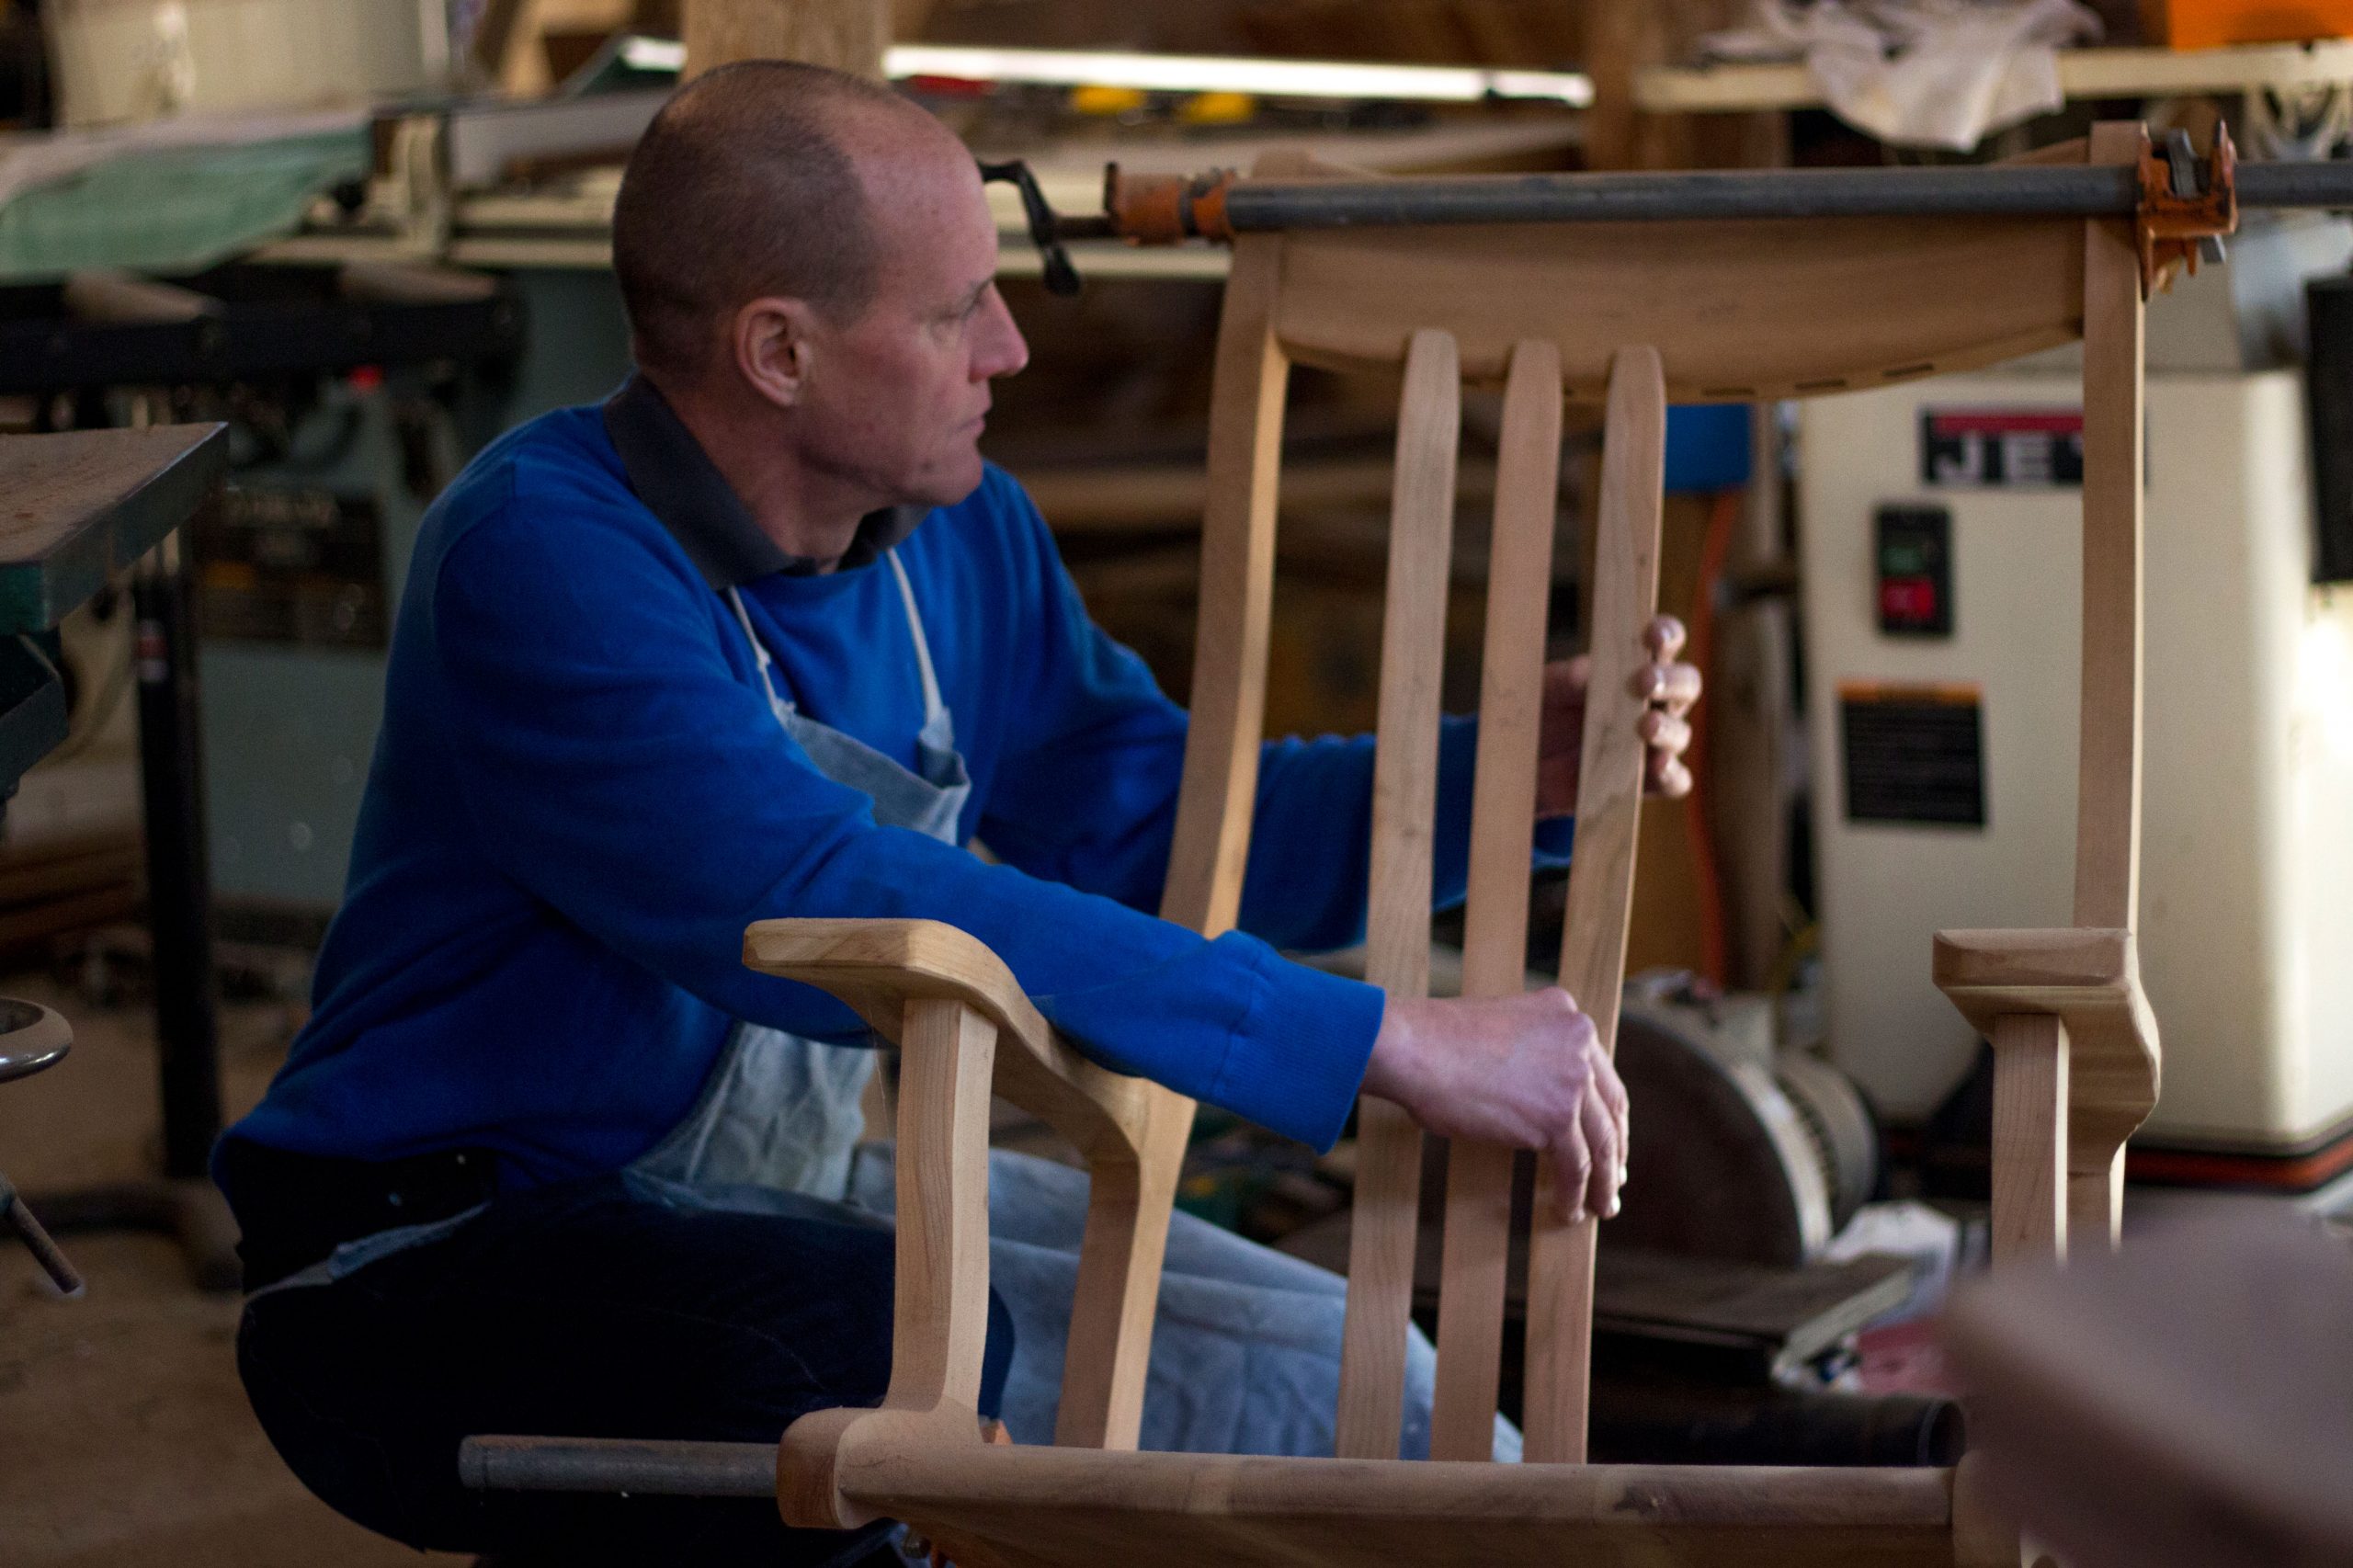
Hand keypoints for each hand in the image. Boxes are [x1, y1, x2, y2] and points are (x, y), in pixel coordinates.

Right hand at [1361, 989, 1629, 1222]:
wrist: (1412, 1048)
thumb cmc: (1435, 1042)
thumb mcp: (1500, 1029)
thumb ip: (1530, 1053)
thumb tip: (1535, 1097)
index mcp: (1565, 1014)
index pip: (1599, 1072)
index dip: (1608, 1111)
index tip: (1609, 1137)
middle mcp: (1579, 1041)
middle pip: (1610, 1106)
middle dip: (1614, 1148)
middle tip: (1613, 1178)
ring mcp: (1572, 1079)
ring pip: (1599, 1141)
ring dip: (1602, 1181)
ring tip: (1602, 1206)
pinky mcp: (1556, 1117)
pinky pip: (1574, 1165)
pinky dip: (1573, 1193)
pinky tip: (1566, 1210)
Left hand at [1535, 615, 1702, 816]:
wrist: (1526, 762)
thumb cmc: (1543, 712)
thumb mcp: (1544, 690)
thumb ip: (1563, 680)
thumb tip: (1584, 673)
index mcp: (1635, 667)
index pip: (1666, 643)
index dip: (1667, 634)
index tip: (1652, 635)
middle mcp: (1654, 702)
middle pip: (1686, 685)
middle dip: (1671, 680)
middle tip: (1645, 681)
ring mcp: (1653, 742)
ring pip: (1681, 732)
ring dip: (1668, 728)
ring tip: (1646, 725)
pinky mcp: (1645, 781)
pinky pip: (1674, 781)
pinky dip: (1672, 774)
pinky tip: (1658, 766)